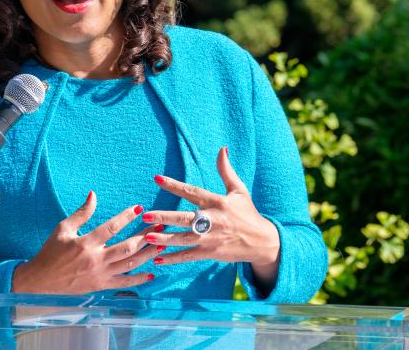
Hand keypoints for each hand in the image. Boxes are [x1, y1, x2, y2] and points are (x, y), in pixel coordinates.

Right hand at [11, 191, 164, 293]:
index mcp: (85, 244)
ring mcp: (100, 275)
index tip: (140, 209)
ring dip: (148, 254)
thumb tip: (93, 194)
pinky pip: (124, 283)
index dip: (126, 217)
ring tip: (162, 244)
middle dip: (146, 235)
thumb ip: (81, 213)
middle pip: (127, 247)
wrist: (40, 281)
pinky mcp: (101, 286)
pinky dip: (139, 279)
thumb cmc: (51, 252)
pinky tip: (152, 273)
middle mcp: (96, 260)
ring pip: (130, 264)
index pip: (111, 228)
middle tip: (160, 225)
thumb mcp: (63, 229)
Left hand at [141, 147, 280, 277]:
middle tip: (146, 215)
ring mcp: (210, 239)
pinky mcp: (210, 253)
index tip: (157, 179)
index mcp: (217, 202)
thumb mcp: (239, 190)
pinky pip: (188, 256)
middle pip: (185, 219)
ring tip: (147, 237)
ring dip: (165, 239)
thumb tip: (222, 148)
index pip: (192, 192)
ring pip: (183, 239)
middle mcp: (212, 220)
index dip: (174, 185)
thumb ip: (226, 170)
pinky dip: (173, 258)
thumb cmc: (248, 213)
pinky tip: (157, 259)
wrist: (262, 242)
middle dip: (165, 217)